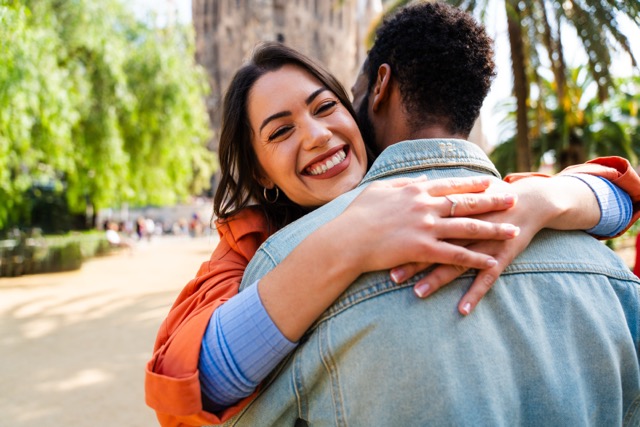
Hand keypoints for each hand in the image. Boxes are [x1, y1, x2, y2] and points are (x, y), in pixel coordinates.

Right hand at [339, 175, 519, 273]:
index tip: (490, 181)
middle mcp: (425, 206)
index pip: (450, 185)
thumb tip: (420, 180)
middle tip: (513, 200)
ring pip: (467, 228)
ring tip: (513, 231)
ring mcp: (426, 227)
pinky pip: (455, 254)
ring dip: (493, 230)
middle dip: (493, 201)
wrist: (346, 240)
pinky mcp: (423, 249)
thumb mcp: (379, 190)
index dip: (472, 183)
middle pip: (466, 202)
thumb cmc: (357, 215)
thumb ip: (403, 184)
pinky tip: (491, 261)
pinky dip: (475, 258)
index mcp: (415, 191)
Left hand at [390, 176, 598, 314]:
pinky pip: (487, 278)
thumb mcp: (462, 191)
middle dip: (413, 260)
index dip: (403, 235)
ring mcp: (484, 242)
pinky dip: (475, 294)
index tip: (382, 247)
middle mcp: (467, 226)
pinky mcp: (501, 256)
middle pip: (436, 244)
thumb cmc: (488, 197)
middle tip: (391, 275)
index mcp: (454, 209)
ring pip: (457, 263)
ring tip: (417, 293)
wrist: (528, 202)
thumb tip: (408, 191)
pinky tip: (463, 310)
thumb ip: (437, 194)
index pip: (424, 223)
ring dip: (437, 279)